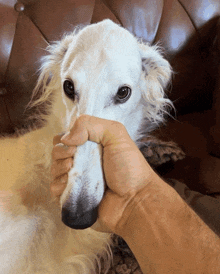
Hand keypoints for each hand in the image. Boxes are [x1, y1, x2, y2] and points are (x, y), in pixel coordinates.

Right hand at [51, 115, 156, 232]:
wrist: (135, 201)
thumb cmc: (129, 167)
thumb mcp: (116, 135)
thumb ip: (90, 125)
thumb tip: (65, 138)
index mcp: (90, 146)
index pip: (65, 138)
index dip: (65, 140)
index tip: (75, 146)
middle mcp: (81, 161)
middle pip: (56, 153)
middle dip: (61, 154)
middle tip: (74, 160)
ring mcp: (76, 180)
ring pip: (54, 170)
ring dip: (59, 170)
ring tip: (77, 174)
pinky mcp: (72, 197)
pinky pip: (55, 190)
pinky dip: (59, 187)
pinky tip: (71, 188)